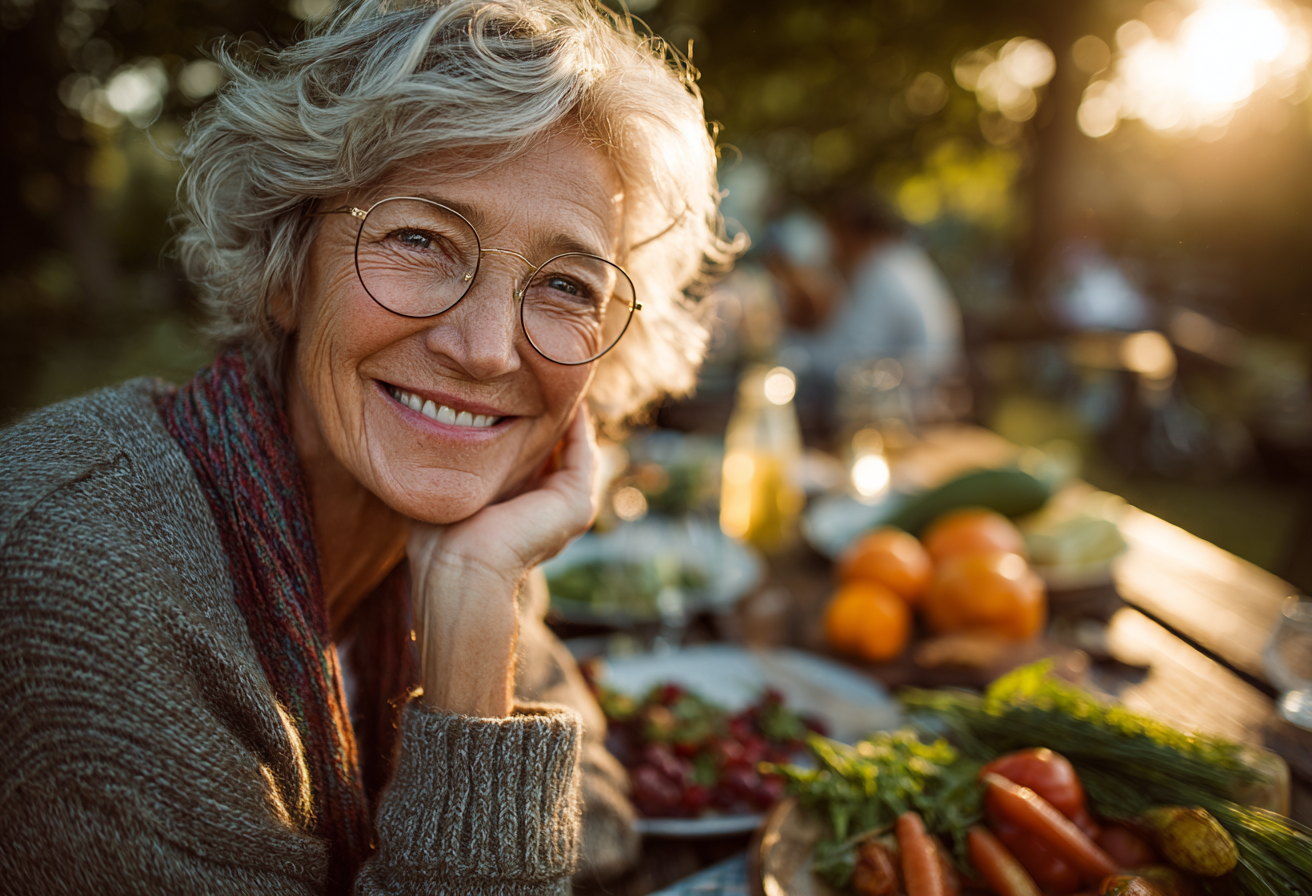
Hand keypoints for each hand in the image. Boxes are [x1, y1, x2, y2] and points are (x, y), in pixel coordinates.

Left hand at [407, 406, 598, 716]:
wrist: (458, 570)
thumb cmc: (439, 540)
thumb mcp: (447, 490)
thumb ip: (447, 466)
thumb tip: (423, 431)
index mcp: (523, 510)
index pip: (533, 459)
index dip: (524, 424)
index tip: (512, 390)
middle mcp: (551, 510)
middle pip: (557, 451)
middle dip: (549, 414)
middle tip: (540, 373)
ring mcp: (569, 509)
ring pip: (573, 448)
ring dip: (566, 413)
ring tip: (555, 375)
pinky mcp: (576, 504)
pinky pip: (581, 450)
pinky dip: (575, 421)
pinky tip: (561, 394)